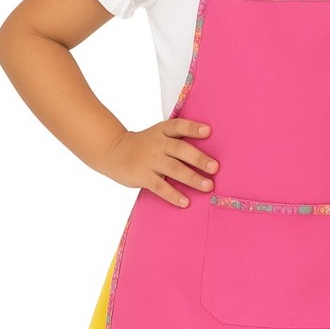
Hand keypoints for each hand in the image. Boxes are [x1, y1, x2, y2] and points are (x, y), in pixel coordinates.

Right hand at [101, 118, 217, 207]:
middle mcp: (157, 144)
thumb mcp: (158, 134)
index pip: (179, 126)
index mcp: (163, 131)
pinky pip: (160, 186)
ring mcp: (150, 160)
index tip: (208, 131)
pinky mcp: (143, 176)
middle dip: (199, 159)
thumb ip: (178, 139)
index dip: (193, 128)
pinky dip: (173, 195)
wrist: (114, 152)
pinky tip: (185, 202)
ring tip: (208, 186)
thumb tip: (207, 154)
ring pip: (174, 169)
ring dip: (192, 178)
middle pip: (180, 149)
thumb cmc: (145, 145)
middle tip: (215, 167)